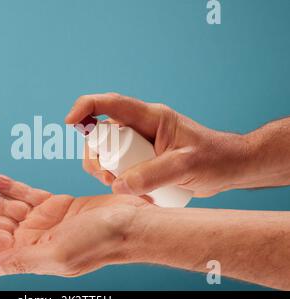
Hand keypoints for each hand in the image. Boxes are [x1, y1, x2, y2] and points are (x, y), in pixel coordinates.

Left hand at [0, 173, 150, 278]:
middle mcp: (31, 239)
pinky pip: (23, 194)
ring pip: (3, 205)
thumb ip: (20, 261)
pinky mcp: (53, 205)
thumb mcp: (57, 255)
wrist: (130, 224)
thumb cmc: (100, 242)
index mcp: (28, 253)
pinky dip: (6, 185)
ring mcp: (41, 221)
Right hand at [66, 93, 252, 197]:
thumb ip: (153, 174)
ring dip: (107, 172)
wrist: (230, 168)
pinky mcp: (141, 160)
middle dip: (97, 158)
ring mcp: (139, 145)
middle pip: (101, 136)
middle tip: (111, 179)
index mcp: (151, 118)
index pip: (111, 104)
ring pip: (106, 154)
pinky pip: (118, 169)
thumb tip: (119, 184)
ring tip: (127, 188)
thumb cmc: (214, 159)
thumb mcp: (186, 166)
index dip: (86, 108)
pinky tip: (139, 193)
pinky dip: (120, 182)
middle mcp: (140, 128)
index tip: (69, 122)